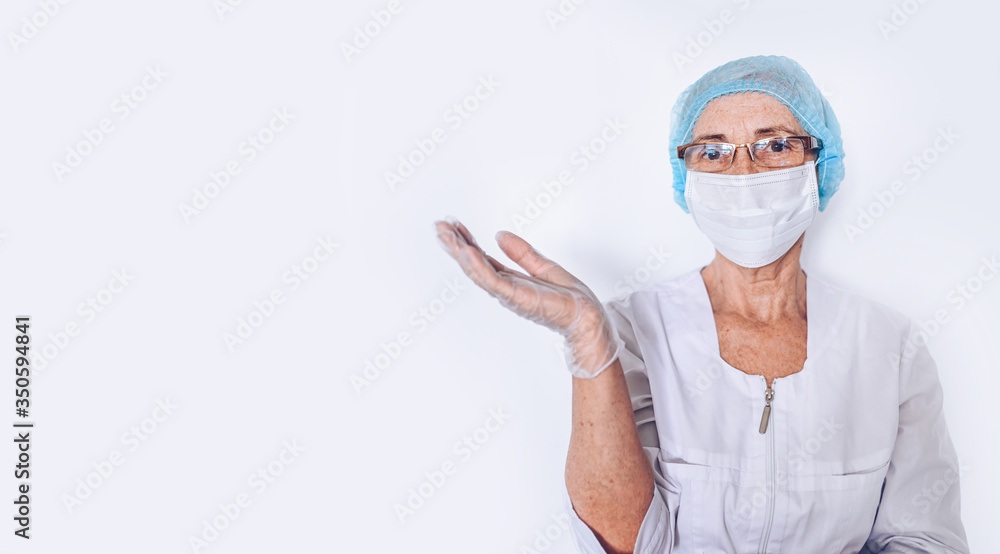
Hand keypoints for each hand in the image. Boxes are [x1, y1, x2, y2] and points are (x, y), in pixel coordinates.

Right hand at [433, 217, 622, 377]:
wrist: (587, 316)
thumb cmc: (570, 299)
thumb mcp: (543, 266)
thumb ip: (521, 252)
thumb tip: (499, 234)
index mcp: (510, 280)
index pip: (482, 258)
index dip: (466, 240)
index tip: (452, 224)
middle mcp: (505, 287)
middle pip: (474, 263)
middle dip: (455, 245)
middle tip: (438, 226)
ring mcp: (509, 294)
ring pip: (477, 271)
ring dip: (460, 253)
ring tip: (446, 235)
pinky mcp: (517, 298)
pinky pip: (493, 281)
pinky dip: (478, 266)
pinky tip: (468, 251)